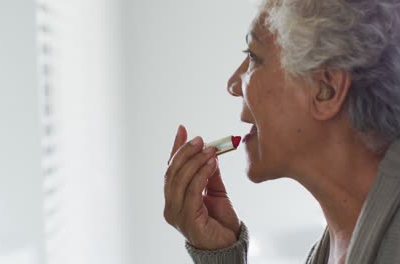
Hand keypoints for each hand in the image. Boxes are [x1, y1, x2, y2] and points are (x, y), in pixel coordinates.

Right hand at [164, 125, 240, 249]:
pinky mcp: (187, 219)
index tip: (183, 129)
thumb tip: (209, 152)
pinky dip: (201, 174)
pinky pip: (192, 191)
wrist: (228, 245)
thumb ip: (209, 173)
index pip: (171, 168)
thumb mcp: (215, 190)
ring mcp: (176, 213)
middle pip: (172, 172)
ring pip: (180, 180)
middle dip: (186, 152)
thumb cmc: (220, 220)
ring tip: (210, 150)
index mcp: (173, 197)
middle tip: (200, 140)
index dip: (176, 148)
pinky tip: (212, 164)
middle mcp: (170, 205)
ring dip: (195, 161)